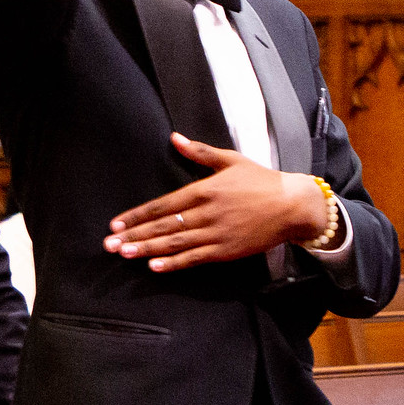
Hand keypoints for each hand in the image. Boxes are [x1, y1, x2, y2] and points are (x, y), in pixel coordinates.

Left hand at [104, 134, 328, 271]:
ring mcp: (217, 233)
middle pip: (164, 226)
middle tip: (109, 244)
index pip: (163, 205)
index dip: (137, 215)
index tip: (116, 224)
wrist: (294, 205)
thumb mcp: (231, 160)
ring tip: (124, 254)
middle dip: (134, 235)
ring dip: (148, 250)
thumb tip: (174, 137)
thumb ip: (199, 152)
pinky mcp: (228, 250)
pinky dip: (175, 263)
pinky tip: (155, 266)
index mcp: (205, 190)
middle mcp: (207, 213)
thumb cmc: (262, 180)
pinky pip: (196, 258)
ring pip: (176, 244)